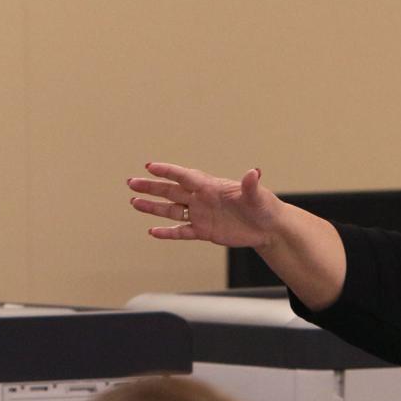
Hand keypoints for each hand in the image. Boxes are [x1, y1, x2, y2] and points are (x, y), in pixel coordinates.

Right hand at [127, 162, 284, 248]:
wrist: (268, 227)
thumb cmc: (265, 207)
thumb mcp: (258, 196)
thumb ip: (251, 186)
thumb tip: (254, 172)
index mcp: (212, 187)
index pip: (185, 176)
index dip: (168, 171)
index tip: (150, 167)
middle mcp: (202, 199)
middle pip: (172, 191)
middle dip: (151, 187)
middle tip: (131, 183)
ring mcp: (201, 215)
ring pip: (172, 210)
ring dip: (153, 207)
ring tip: (134, 203)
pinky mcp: (204, 231)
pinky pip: (182, 232)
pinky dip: (168, 233)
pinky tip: (152, 231)